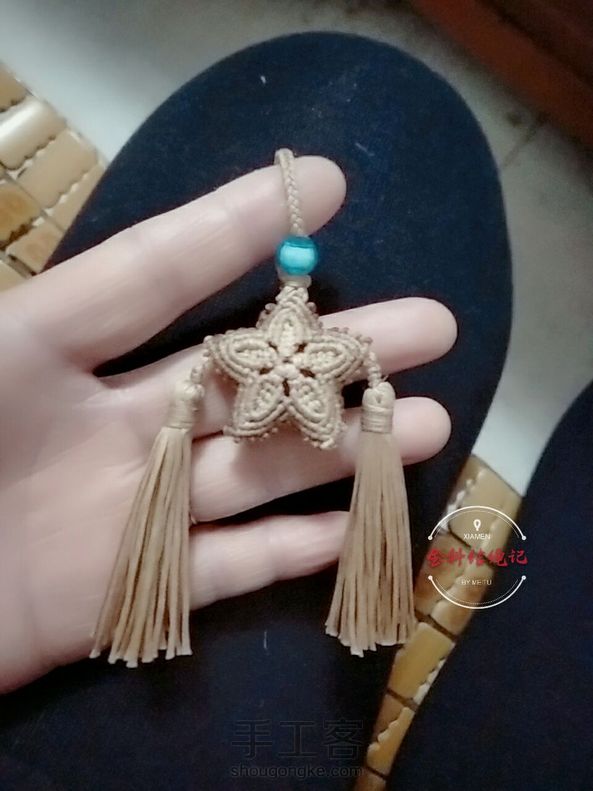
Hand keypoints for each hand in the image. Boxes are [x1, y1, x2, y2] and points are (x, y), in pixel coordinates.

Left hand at [0, 157, 455, 692]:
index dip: (232, 228)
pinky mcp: (127, 593)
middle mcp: (101, 426)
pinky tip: (350, 531)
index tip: (318, 187)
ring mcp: (123, 511)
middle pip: (237, 381)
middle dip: (334, 350)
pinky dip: (287, 553)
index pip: (152, 275)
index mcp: (42, 354)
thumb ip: (38, 315)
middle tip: (431, 325)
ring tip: (430, 421)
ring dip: (341, 452)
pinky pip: (223, 570)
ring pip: (252, 474)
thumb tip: (134, 245)